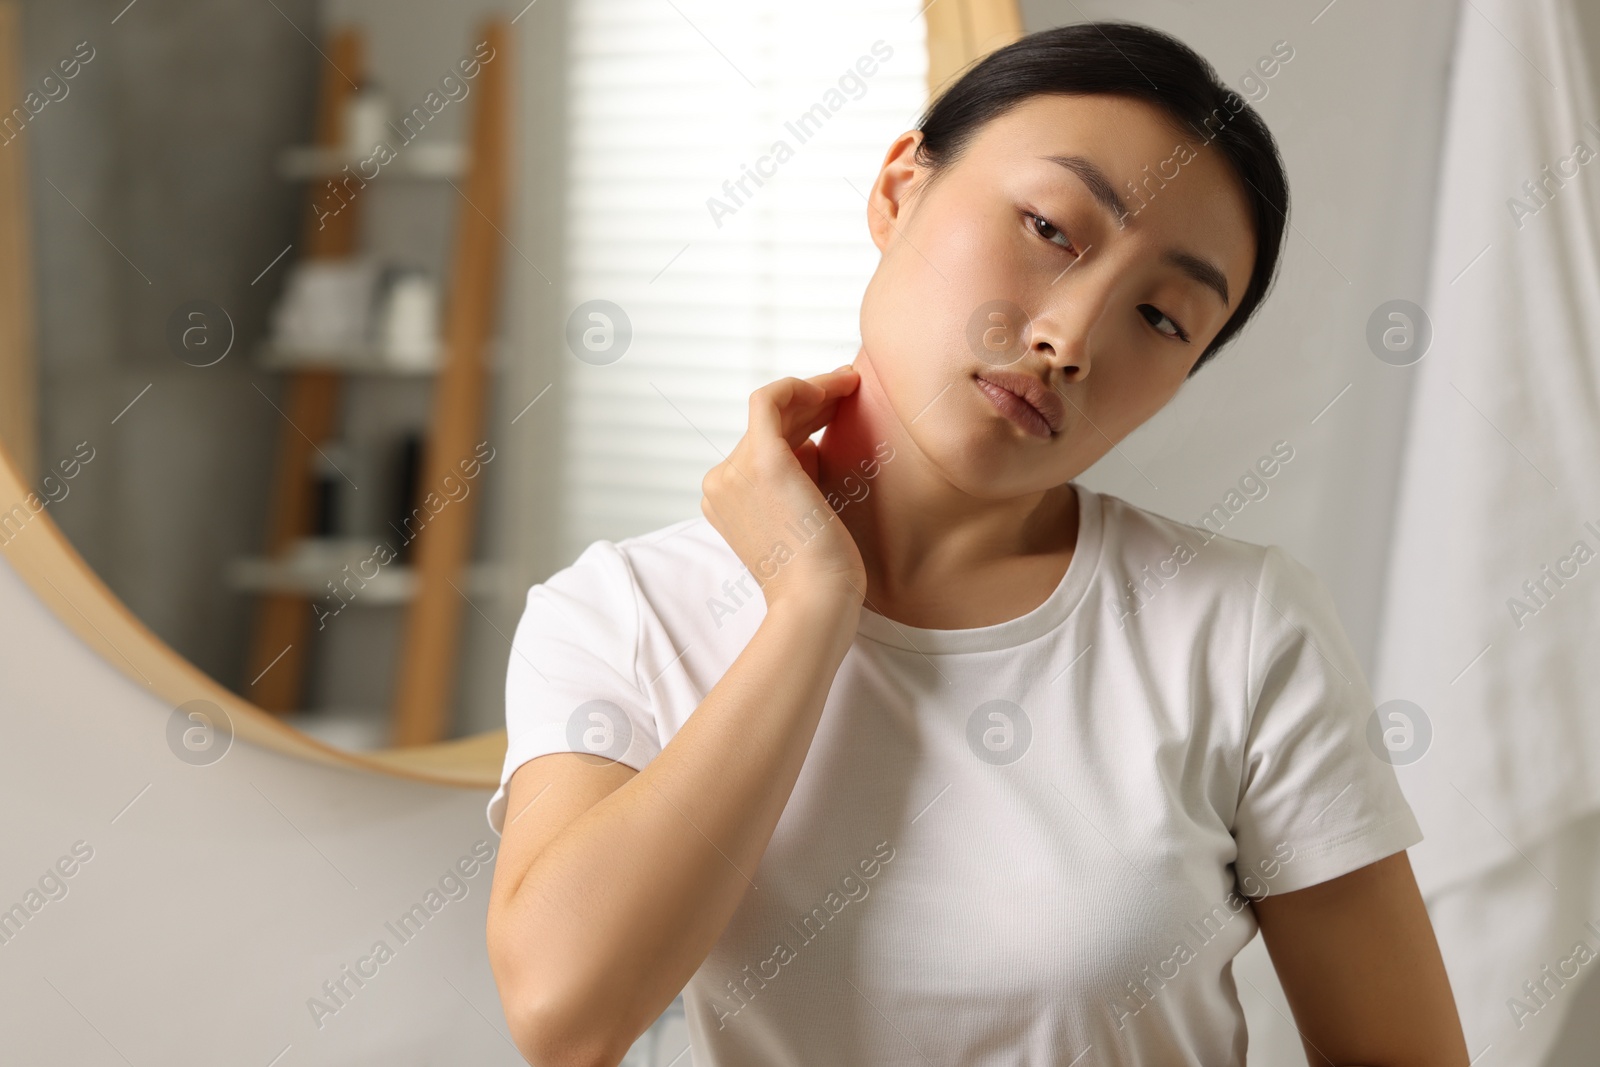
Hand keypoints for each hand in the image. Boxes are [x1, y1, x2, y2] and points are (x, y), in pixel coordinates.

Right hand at [699, 366, 867, 613]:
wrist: (817, 605)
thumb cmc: (822, 579)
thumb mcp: (803, 522)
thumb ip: (798, 486)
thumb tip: (812, 447)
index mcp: (726, 501)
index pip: (762, 447)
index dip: (802, 422)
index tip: (839, 410)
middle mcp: (721, 482)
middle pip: (768, 427)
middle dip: (811, 402)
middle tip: (851, 388)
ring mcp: (734, 472)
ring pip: (772, 409)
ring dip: (815, 391)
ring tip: (853, 384)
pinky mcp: (761, 462)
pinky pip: (771, 399)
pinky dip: (804, 385)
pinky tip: (839, 384)